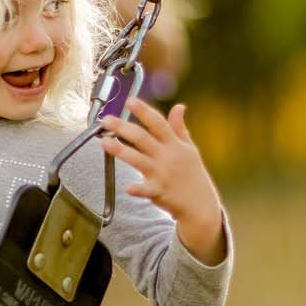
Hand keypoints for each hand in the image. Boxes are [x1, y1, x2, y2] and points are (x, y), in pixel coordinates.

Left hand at [101, 98, 225, 264]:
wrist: (201, 205)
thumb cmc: (193, 175)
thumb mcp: (190, 149)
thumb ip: (179, 128)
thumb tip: (179, 106)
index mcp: (174, 144)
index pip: (158, 123)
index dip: (144, 111)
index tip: (130, 101)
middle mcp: (167, 157)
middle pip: (143, 138)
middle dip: (123, 127)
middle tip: (106, 119)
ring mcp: (163, 174)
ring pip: (138, 160)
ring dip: (121, 150)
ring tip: (105, 142)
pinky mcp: (159, 192)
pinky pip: (146, 190)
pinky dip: (138, 189)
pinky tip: (128, 188)